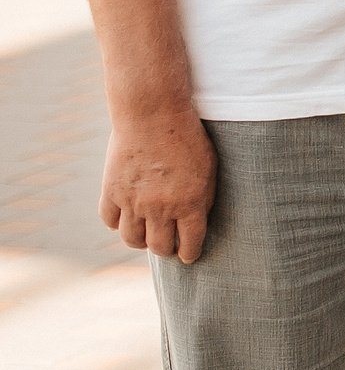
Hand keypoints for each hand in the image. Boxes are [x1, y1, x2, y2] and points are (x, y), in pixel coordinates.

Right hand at [99, 108, 215, 263]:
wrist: (153, 113)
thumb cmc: (188, 137)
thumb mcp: (209, 168)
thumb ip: (203, 198)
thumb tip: (197, 222)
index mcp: (190, 202)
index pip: (190, 243)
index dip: (190, 254)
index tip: (189, 256)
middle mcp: (160, 208)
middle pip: (160, 246)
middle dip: (167, 250)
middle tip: (169, 246)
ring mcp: (133, 201)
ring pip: (132, 240)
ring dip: (141, 241)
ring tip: (147, 235)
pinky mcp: (111, 191)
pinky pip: (110, 221)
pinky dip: (117, 223)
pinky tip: (126, 218)